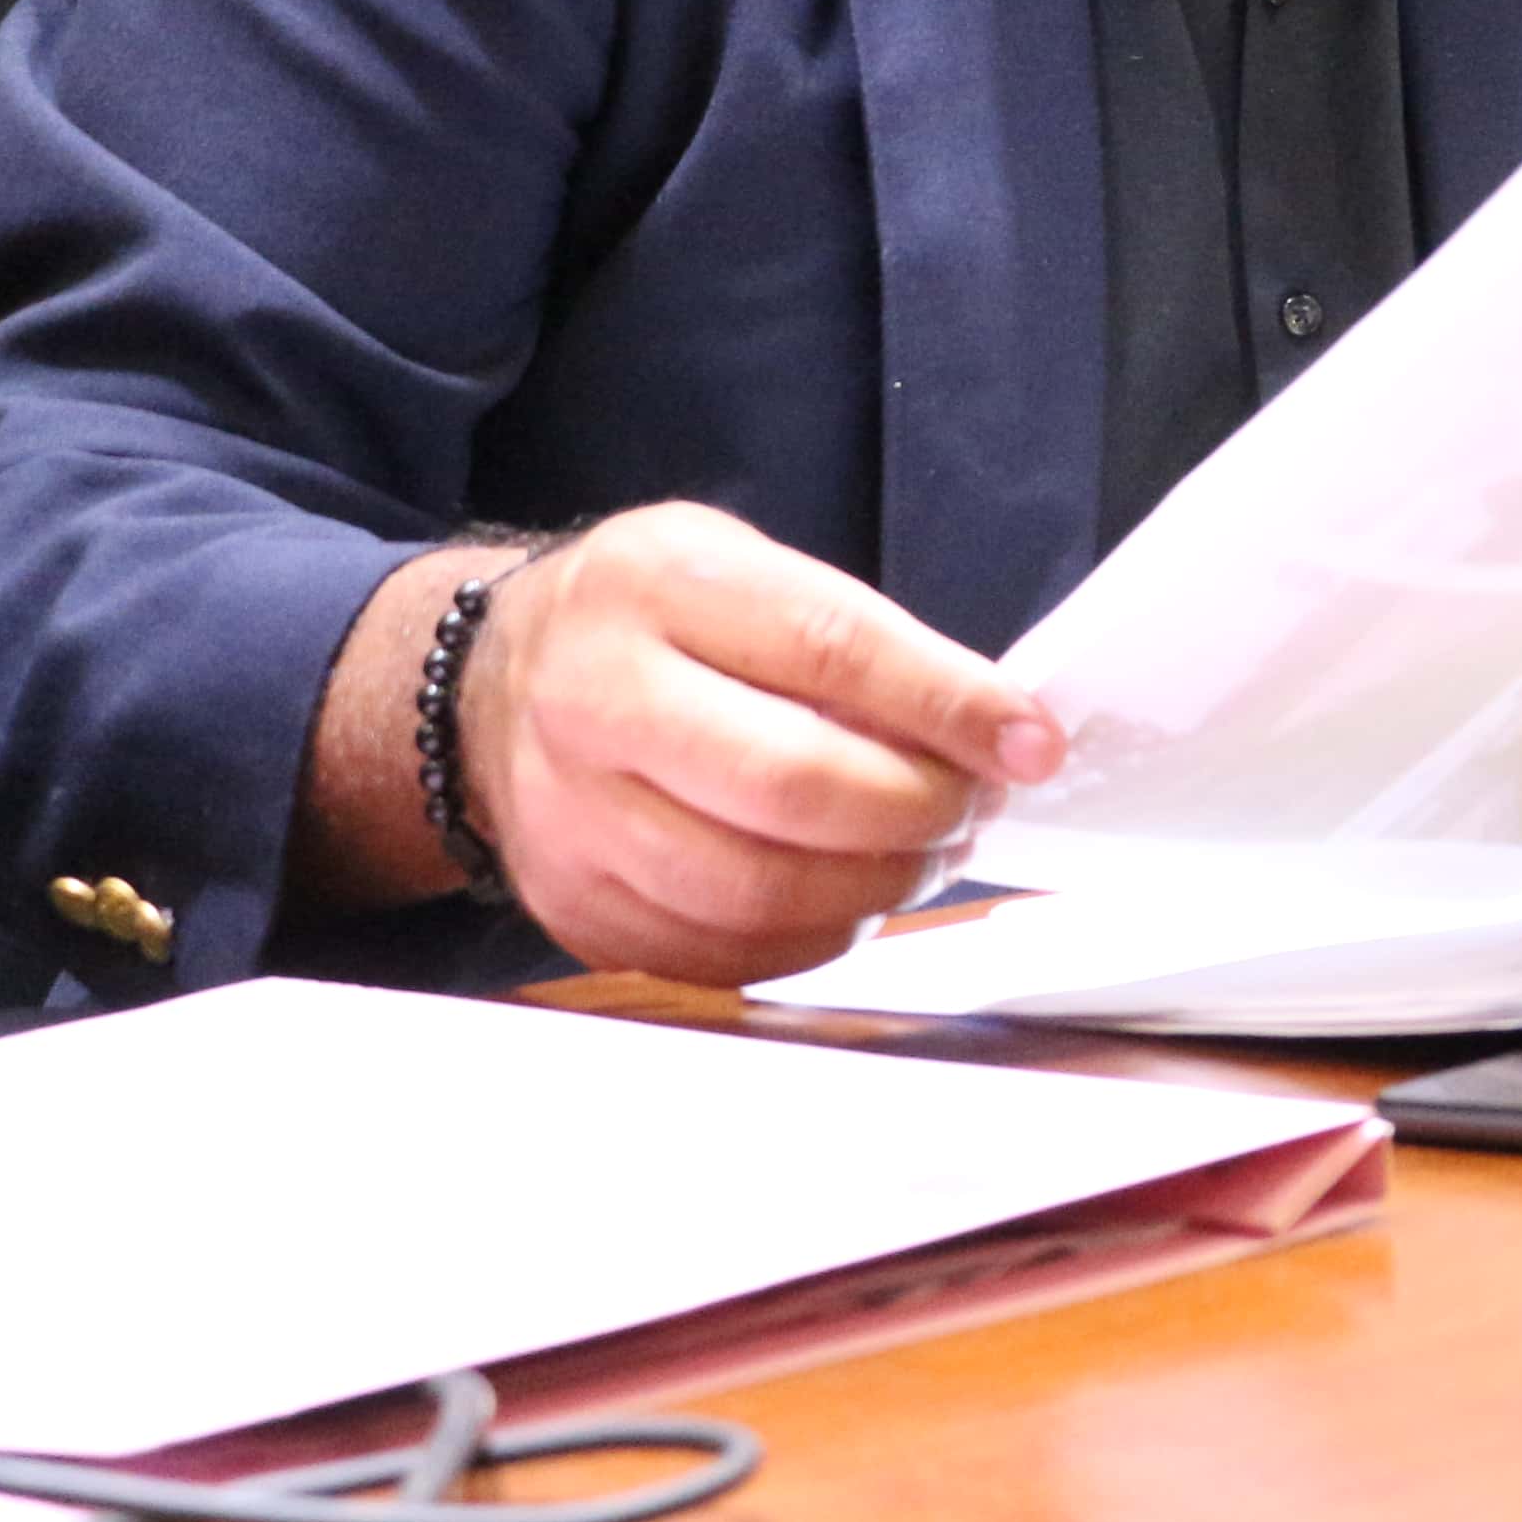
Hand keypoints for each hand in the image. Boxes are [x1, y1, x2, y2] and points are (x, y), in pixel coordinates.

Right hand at [462, 503, 1064, 988]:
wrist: (489, 685)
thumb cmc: (654, 621)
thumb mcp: (745, 571)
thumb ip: (860, 640)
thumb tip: (992, 730)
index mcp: (655, 588)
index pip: (830, 650)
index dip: (949, 705)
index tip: (1031, 743)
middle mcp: (593, 701)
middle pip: (791, 787)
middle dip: (920, 810)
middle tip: (976, 806)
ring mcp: (569, 815)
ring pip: (756, 888)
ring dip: (879, 884)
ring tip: (927, 852)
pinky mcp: (573, 904)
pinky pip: (720, 950)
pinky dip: (815, 935)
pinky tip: (852, 897)